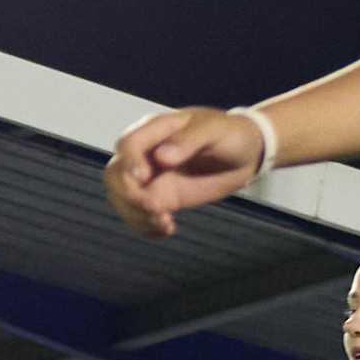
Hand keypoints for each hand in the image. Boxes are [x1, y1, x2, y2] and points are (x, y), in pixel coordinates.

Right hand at [104, 103, 270, 237]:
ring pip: (121, 198)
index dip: (129, 162)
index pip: (128, 144)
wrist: (244, 153)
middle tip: (156, 209)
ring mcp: (150, 178)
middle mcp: (145, 154)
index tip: (144, 177)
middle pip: (114, 174)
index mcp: (155, 130)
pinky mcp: (159, 197)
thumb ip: (189, 140)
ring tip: (165, 223)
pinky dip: (146, 226)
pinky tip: (166, 230)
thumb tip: (161, 157)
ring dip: (136, 215)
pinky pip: (139, 215)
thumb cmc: (230, 133)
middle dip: (128, 195)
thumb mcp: (215, 131)